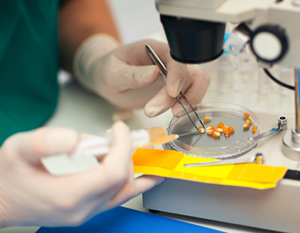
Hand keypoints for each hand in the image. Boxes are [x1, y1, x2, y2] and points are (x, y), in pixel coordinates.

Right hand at [0, 122, 162, 232]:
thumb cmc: (5, 178)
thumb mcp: (16, 149)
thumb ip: (44, 141)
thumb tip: (75, 140)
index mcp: (68, 195)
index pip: (113, 172)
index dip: (122, 146)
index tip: (118, 129)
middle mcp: (82, 209)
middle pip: (123, 181)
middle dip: (125, 152)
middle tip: (114, 135)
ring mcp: (86, 214)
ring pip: (125, 191)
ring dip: (128, 166)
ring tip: (116, 146)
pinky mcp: (87, 211)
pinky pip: (118, 198)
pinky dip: (128, 180)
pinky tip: (133, 167)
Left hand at [74, 36, 209, 116]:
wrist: (105, 80)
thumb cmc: (106, 70)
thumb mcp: (112, 72)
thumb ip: (132, 74)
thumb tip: (154, 73)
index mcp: (154, 49)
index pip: (176, 57)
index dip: (178, 75)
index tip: (171, 93)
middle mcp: (168, 61)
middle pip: (189, 75)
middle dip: (178, 96)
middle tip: (155, 110)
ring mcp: (173, 76)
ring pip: (195, 86)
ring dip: (186, 103)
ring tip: (166, 114)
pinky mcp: (173, 91)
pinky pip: (189, 97)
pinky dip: (186, 108)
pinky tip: (171, 115)